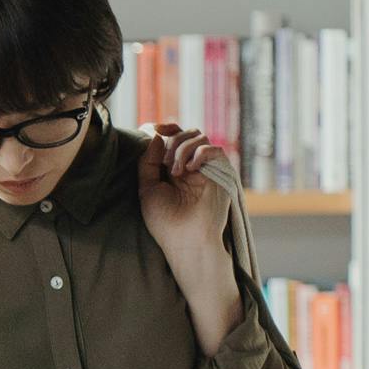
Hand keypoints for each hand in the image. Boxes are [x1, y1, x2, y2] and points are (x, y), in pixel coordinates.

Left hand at [137, 125, 241, 349]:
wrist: (185, 240)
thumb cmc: (165, 221)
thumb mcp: (147, 187)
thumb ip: (148, 161)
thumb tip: (157, 135)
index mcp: (174, 168)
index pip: (172, 137)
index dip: (163, 128)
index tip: (152, 128)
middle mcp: (192, 165)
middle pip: (184, 133)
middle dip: (172, 140)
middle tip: (166, 163)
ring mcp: (207, 168)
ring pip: (198, 137)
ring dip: (182, 148)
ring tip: (175, 171)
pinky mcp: (221, 173)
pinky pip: (213, 149)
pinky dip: (198, 154)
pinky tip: (189, 170)